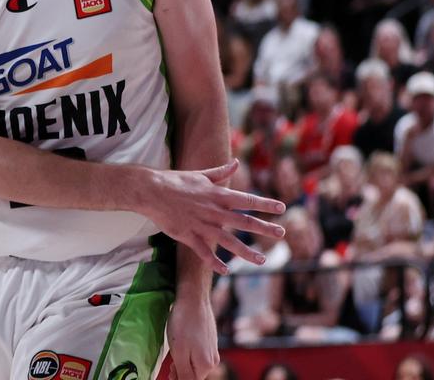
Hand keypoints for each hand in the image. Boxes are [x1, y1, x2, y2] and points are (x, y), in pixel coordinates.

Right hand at [140, 159, 286, 274]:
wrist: (151, 190)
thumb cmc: (175, 180)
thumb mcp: (200, 174)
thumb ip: (221, 172)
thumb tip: (236, 162)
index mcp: (217, 195)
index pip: (247, 200)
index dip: (265, 204)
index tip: (282, 207)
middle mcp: (214, 211)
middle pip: (244, 222)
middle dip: (264, 228)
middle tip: (281, 234)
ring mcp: (202, 225)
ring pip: (228, 241)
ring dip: (246, 252)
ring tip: (262, 260)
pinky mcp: (188, 235)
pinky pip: (204, 252)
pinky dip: (215, 262)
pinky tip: (226, 270)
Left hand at [167, 295, 218, 379]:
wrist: (194, 299)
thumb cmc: (183, 323)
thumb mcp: (178, 352)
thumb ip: (183, 373)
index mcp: (206, 365)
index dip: (178, 378)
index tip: (170, 370)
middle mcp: (213, 359)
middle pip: (195, 373)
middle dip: (181, 371)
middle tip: (170, 363)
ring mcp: (213, 349)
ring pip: (196, 363)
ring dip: (184, 361)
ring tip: (174, 349)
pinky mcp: (210, 339)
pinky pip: (198, 353)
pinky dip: (189, 352)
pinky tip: (181, 341)